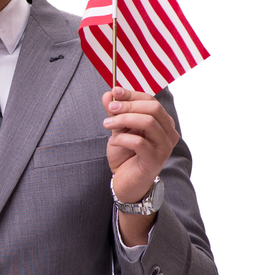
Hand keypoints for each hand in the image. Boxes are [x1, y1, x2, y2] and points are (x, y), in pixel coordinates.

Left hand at [101, 87, 178, 204]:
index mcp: (163, 122)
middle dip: (129, 105)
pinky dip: (122, 138)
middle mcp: (169, 133)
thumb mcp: (118, 129)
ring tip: (107, 124)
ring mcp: (164, 147)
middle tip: (110, 108)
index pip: (151, 100)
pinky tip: (113, 142)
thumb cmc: (125, 155)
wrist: (125, 182)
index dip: (132, 94)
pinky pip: (139, 142)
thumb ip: (115, 112)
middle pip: (153, 108)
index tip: (114, 92)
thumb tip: (109, 93)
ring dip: (124, 119)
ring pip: (148, 122)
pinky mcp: (155, 160)